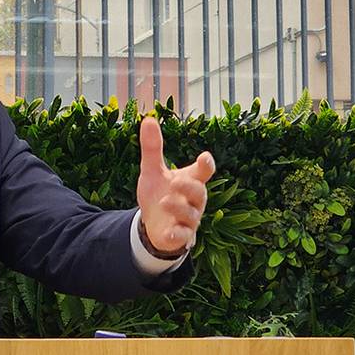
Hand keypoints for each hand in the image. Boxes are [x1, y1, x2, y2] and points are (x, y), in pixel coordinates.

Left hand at [136, 116, 214, 253]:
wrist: (153, 224)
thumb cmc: (158, 193)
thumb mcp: (152, 170)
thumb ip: (152, 147)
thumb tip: (148, 119)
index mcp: (190, 181)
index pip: (203, 171)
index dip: (206, 165)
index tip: (204, 158)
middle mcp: (193, 200)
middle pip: (200, 192)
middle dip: (189, 187)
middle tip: (174, 181)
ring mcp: (188, 219)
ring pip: (191, 214)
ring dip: (179, 207)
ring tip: (164, 201)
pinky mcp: (180, 236)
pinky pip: (183, 236)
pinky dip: (177, 234)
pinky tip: (169, 231)